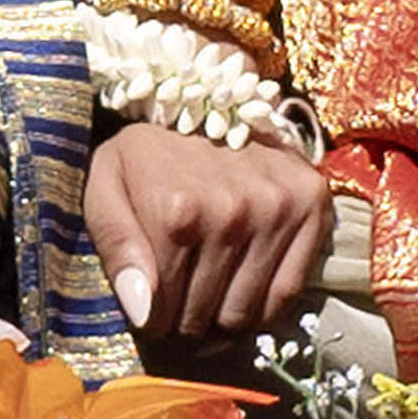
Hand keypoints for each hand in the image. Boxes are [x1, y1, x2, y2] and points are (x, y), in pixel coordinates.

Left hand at [86, 125, 333, 343]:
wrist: (207, 97)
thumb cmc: (147, 154)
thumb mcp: (105, 187)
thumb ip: (116, 248)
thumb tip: (144, 312)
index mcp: (175, 210)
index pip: (162, 313)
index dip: (152, 321)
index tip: (152, 308)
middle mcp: (232, 210)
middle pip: (204, 317)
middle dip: (186, 321)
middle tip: (180, 302)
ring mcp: (277, 207)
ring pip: (245, 313)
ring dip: (223, 318)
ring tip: (209, 296)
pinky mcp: (312, 203)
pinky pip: (289, 292)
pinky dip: (264, 307)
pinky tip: (244, 292)